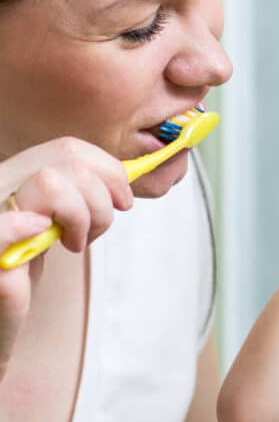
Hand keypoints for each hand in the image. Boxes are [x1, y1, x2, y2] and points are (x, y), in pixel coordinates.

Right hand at [0, 137, 131, 378]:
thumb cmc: (22, 273)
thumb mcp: (52, 224)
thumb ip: (75, 195)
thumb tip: (122, 179)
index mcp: (12, 177)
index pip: (66, 148)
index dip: (106, 169)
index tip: (122, 202)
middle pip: (66, 160)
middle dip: (101, 197)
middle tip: (95, 231)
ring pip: (50, 182)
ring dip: (82, 216)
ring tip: (74, 244)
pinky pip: (3, 226)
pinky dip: (21, 226)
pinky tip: (37, 232)